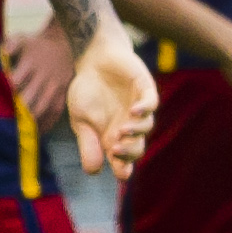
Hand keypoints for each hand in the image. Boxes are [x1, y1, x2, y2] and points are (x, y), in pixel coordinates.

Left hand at [8, 31, 74, 125]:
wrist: (64, 45)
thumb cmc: (35, 45)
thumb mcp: (22, 39)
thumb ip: (11, 44)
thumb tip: (2, 51)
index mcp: (31, 63)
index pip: (16, 81)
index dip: (5, 93)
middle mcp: (43, 77)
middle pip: (29, 99)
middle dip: (16, 113)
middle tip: (3, 126)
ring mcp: (54, 88)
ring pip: (41, 109)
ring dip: (28, 122)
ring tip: (16, 134)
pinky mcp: (62, 95)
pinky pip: (54, 113)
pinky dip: (45, 125)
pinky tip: (35, 134)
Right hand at [66, 30, 161, 177]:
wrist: (92, 58)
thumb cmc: (86, 90)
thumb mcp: (80, 120)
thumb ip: (88, 143)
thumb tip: (93, 171)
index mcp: (113, 137)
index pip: (123, 160)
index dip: (124, 168)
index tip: (121, 173)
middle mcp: (129, 126)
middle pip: (137, 147)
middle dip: (129, 153)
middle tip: (116, 151)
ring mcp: (139, 108)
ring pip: (146, 126)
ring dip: (135, 131)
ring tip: (121, 131)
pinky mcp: (145, 89)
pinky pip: (151, 103)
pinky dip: (144, 108)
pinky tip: (132, 111)